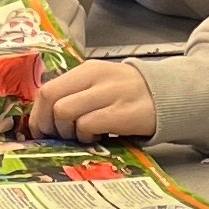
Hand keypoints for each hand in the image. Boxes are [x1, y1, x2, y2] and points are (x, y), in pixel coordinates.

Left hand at [32, 60, 156, 142]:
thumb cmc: (129, 95)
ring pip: (65, 112)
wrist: (171, 96)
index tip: (41, 131)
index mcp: (87, 70)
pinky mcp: (122, 112)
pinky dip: (86, 135)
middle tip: (59, 137)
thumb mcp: (100, 86)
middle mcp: (95, 77)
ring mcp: (109, 94)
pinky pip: (88, 124)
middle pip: (50, 99)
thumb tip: (45, 119)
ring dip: (67, 131)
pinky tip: (97, 137)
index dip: (38, 114)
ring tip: (83, 135)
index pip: (47, 89)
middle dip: (47, 124)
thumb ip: (75, 95)